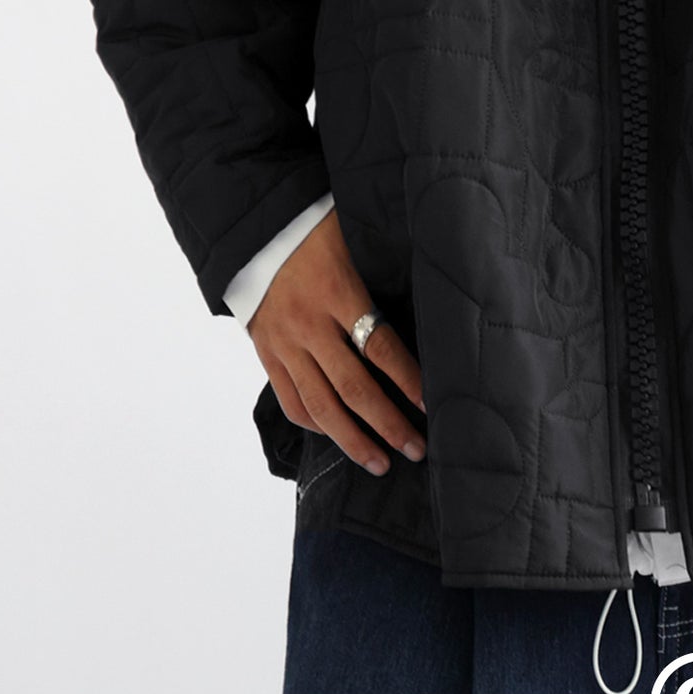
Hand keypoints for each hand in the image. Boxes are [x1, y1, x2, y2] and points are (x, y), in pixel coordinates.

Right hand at [247, 209, 426, 476]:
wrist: (254, 230)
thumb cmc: (318, 230)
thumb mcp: (357, 238)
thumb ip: (388, 264)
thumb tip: (438, 283)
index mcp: (338, 292)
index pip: (379, 347)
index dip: (408, 379)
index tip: (432, 404)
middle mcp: (309, 324)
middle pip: (354, 387)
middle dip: (388, 423)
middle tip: (416, 449)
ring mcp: (285, 343)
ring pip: (321, 405)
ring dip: (353, 440)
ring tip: (381, 463)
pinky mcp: (267, 355)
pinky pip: (291, 400)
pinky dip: (316, 425)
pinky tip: (338, 438)